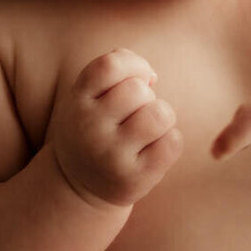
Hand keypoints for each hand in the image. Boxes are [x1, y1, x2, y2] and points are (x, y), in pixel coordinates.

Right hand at [48, 47, 181, 209]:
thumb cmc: (93, 128)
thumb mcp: (88, 96)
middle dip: (146, 96)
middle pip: (139, 90)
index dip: (133, 65)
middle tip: (135, 113)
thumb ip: (114, 71)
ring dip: (161, 116)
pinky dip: (170, 141)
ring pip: (159, 114)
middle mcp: (89, 128)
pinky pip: (172, 142)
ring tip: (148, 128)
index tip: (136, 79)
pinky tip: (154, 149)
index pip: (110, 66)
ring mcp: (111, 155)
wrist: (77, 186)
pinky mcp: (135, 178)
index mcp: (77, 101)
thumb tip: (150, 75)